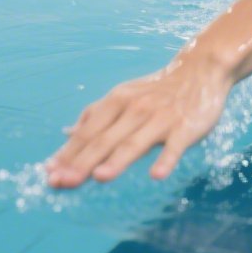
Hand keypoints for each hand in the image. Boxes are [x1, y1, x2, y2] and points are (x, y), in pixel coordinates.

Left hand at [44, 55, 231, 188]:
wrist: (201, 70)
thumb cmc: (158, 89)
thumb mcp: (124, 94)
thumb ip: (96, 115)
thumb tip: (67, 135)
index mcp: (117, 101)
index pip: (88, 132)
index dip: (68, 154)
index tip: (50, 175)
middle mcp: (135, 108)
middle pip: (105, 140)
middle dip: (83, 162)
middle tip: (63, 183)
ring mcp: (161, 118)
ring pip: (135, 142)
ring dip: (117, 160)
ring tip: (100, 177)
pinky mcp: (185, 127)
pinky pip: (175, 146)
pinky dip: (166, 159)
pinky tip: (157, 174)